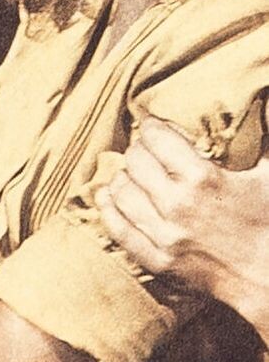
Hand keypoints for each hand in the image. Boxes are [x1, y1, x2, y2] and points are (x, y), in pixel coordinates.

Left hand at [97, 117, 268, 335]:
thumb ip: (263, 135)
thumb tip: (261, 100)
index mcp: (203, 179)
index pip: (156, 139)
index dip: (151, 128)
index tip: (152, 127)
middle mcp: (177, 205)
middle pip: (135, 163)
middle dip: (138, 151)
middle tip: (144, 150)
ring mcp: (163, 235)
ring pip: (121, 193)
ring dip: (122, 177)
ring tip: (129, 173)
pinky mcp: (156, 261)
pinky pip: (118, 229)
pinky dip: (109, 209)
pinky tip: (108, 197)